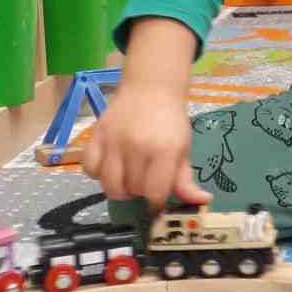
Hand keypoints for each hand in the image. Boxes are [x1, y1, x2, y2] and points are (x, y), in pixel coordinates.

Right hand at [76, 86, 210, 214]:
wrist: (151, 88)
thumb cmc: (170, 122)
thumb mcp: (183, 150)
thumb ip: (186, 180)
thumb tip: (201, 201)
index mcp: (164, 151)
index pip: (155, 193)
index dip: (156, 203)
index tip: (156, 201)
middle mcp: (137, 147)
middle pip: (132, 190)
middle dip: (139, 193)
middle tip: (144, 182)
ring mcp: (114, 141)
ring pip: (109, 184)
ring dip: (119, 188)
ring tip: (127, 178)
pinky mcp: (96, 135)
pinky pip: (89, 167)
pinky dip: (97, 174)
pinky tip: (110, 167)